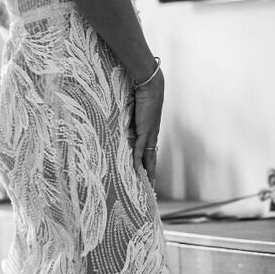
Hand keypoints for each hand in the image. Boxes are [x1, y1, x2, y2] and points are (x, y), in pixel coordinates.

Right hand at [132, 68, 163, 186]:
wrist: (150, 85)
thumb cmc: (142, 95)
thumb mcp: (134, 111)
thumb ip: (129, 120)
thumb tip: (122, 124)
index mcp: (150, 131)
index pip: (150, 152)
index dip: (149, 164)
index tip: (148, 175)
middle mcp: (152, 135)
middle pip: (152, 159)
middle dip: (151, 174)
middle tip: (150, 188)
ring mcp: (150, 134)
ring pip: (149, 158)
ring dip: (147, 172)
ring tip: (147, 186)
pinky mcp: (145, 131)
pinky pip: (141, 149)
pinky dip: (138, 161)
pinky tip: (136, 171)